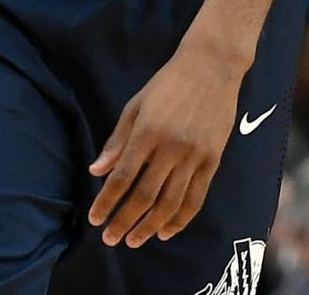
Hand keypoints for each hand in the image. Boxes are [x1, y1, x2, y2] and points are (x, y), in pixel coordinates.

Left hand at [87, 45, 242, 247]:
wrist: (211, 67)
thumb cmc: (167, 84)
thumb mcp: (136, 105)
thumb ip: (117, 141)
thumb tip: (96, 171)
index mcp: (147, 131)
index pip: (123, 176)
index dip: (107, 201)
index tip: (95, 220)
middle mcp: (171, 147)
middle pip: (145, 195)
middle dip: (125, 220)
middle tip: (110, 240)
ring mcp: (195, 156)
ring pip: (170, 203)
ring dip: (150, 226)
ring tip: (134, 241)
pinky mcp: (213, 160)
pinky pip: (196, 198)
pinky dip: (180, 219)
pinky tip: (165, 231)